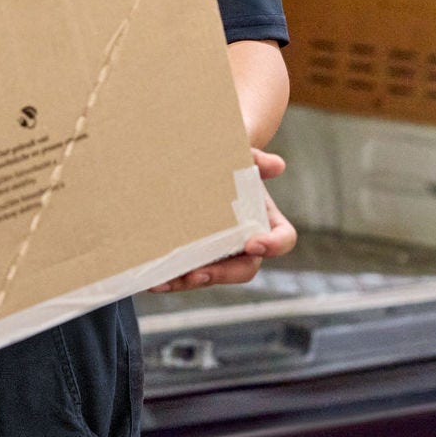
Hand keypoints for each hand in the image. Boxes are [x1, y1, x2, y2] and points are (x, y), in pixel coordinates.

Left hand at [150, 147, 297, 293]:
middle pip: (244, 268)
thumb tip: (277, 165)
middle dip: (223, 273)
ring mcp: (221, 254)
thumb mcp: (240, 156)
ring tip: (166, 279)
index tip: (253, 243)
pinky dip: (171, 280)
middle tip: (200, 272)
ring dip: (190, 281)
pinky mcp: (196, 258)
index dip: (273, 245)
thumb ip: (256, 159)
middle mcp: (246, 244)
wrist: (195, 163)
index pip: (283, 239)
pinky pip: (187, 275)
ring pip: (211, 276)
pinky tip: (152, 281)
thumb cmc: (224, 162)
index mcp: (266, 221)